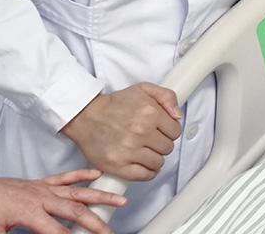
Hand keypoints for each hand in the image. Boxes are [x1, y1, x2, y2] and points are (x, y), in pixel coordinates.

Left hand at [0, 132, 124, 233]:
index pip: (60, 233)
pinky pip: (65, 179)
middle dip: (97, 224)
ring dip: (100, 197)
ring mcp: (41, 189)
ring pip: (77, 193)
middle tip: (112, 233)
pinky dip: (82, 175)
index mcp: (30, 213)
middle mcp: (40, 198)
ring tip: (120, 201)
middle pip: (76, 212)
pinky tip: (97, 174)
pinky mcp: (38, 183)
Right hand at [62, 83, 182, 180]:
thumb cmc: (115, 104)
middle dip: (161, 144)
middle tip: (151, 140)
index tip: (161, 131)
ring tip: (145, 151)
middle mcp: (140, 132)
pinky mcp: (118, 165)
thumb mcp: (143, 89)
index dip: (170, 131)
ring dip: (154, 158)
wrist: (86, 116)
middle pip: (168, 148)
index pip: (175, 132)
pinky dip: (148, 172)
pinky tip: (143, 164)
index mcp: (149, 113)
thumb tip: (178, 116)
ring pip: (158, 162)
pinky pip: (144, 176)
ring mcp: (129, 150)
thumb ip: (166, 96)